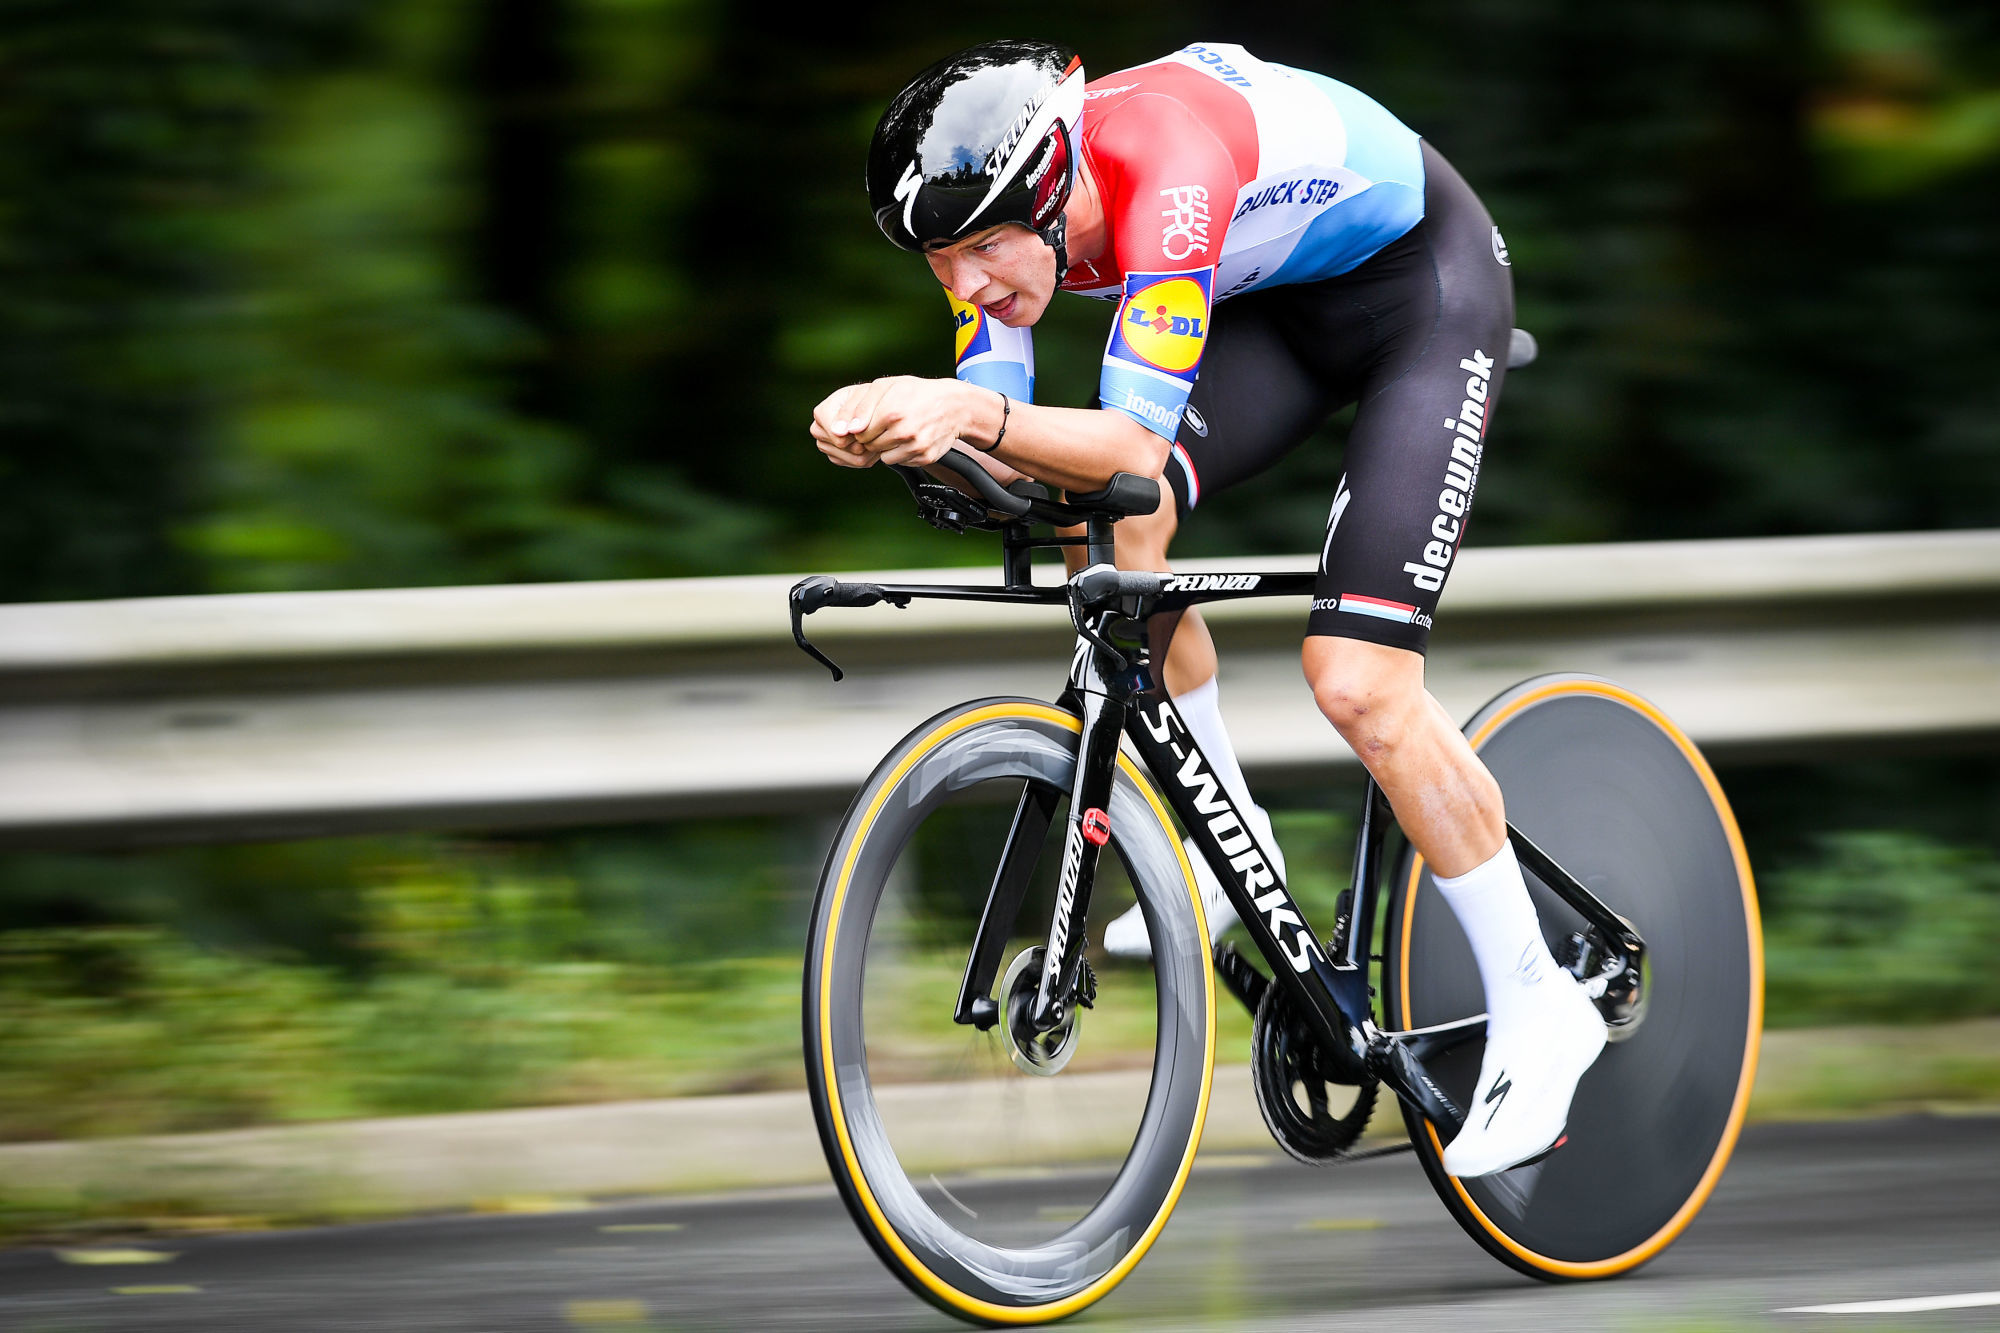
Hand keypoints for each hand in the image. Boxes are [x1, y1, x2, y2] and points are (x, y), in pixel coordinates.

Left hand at [809, 376, 976, 468]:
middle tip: (888, 424)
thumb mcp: (886, 387)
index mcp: (890, 413)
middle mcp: (903, 432)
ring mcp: (915, 447)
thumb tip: (847, 430)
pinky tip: (910, 439)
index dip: (862, 426)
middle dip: (874, 436)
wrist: (953, 406)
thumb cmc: (915, 393)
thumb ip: (861, 405)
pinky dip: (901, 453)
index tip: (872, 419)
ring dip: (886, 446)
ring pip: (883, 457)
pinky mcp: (924, 458)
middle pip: (869, 445)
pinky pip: (900, 462)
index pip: (858, 432)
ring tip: (899, 430)